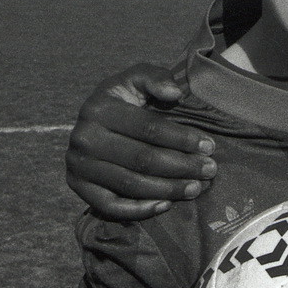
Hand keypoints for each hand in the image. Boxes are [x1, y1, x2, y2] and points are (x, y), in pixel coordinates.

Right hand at [65, 63, 215, 220]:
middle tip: (209, 171)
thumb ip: (156, 78)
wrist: (94, 123)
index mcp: (99, 108)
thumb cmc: (126, 99)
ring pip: (130, 184)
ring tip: (196, 188)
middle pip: (142, 159)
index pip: (148, 128)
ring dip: (167, 189)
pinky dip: (139, 209)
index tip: (209, 146)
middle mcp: (84, 138)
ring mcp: (78, 165)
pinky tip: (166, 205)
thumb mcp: (138, 79)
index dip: (182, 139)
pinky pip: (110, 205)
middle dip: (181, 166)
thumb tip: (175, 93)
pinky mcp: (78, 187)